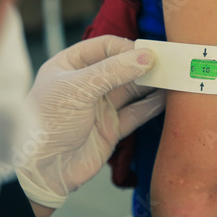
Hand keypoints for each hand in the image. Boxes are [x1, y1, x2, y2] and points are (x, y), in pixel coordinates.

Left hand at [16, 35, 164, 210]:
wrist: (43, 169)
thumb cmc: (47, 122)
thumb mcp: (76, 88)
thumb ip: (112, 71)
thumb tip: (146, 57)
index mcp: (69, 66)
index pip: (104, 47)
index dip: (126, 48)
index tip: (149, 52)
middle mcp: (86, 84)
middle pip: (121, 67)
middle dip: (143, 65)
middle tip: (169, 63)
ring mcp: (99, 107)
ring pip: (131, 90)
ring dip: (151, 84)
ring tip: (173, 78)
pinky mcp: (110, 128)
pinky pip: (135, 113)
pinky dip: (151, 106)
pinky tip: (166, 99)